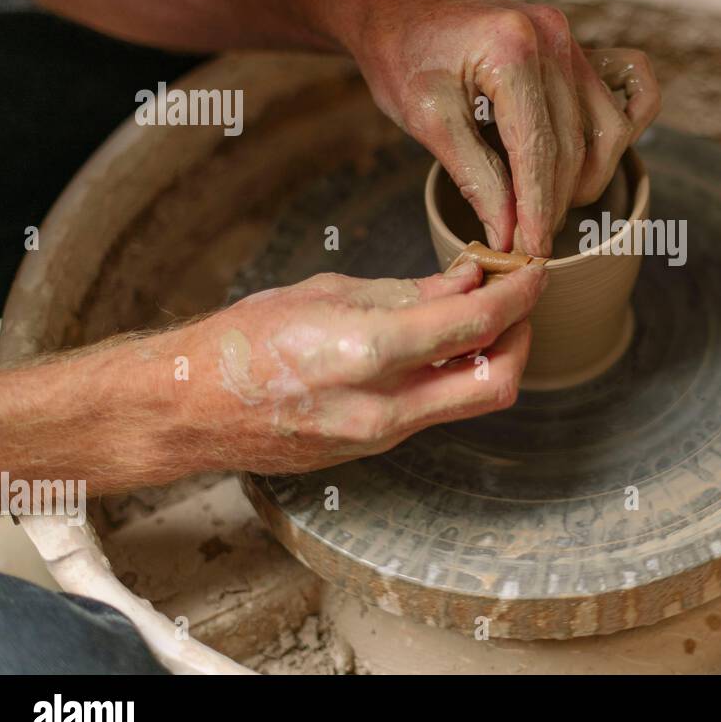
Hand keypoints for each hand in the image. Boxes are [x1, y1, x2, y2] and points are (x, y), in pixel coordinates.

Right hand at [179, 264, 544, 474]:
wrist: (187, 409)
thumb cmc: (243, 340)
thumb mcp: (328, 294)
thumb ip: (410, 293)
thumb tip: (469, 279)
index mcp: (368, 352)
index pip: (477, 324)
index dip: (520, 295)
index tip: (533, 270)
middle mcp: (383, 406)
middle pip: (498, 382)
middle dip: (522, 337)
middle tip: (515, 299)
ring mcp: (381, 437)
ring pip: (471, 402)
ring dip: (491, 358)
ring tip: (478, 316)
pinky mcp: (375, 451)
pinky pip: (436, 413)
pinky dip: (453, 377)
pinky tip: (439, 346)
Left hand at [340, 0, 660, 255]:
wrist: (399, 12)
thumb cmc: (403, 59)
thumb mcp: (427, 120)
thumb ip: (475, 176)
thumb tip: (509, 233)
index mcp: (512, 49)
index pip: (539, 149)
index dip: (536, 209)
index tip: (530, 251)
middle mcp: (553, 37)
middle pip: (575, 146)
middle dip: (554, 202)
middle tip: (526, 241)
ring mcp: (570, 39)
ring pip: (606, 131)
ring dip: (583, 178)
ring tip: (542, 205)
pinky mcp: (576, 47)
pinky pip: (624, 99)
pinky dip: (612, 136)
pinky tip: (585, 162)